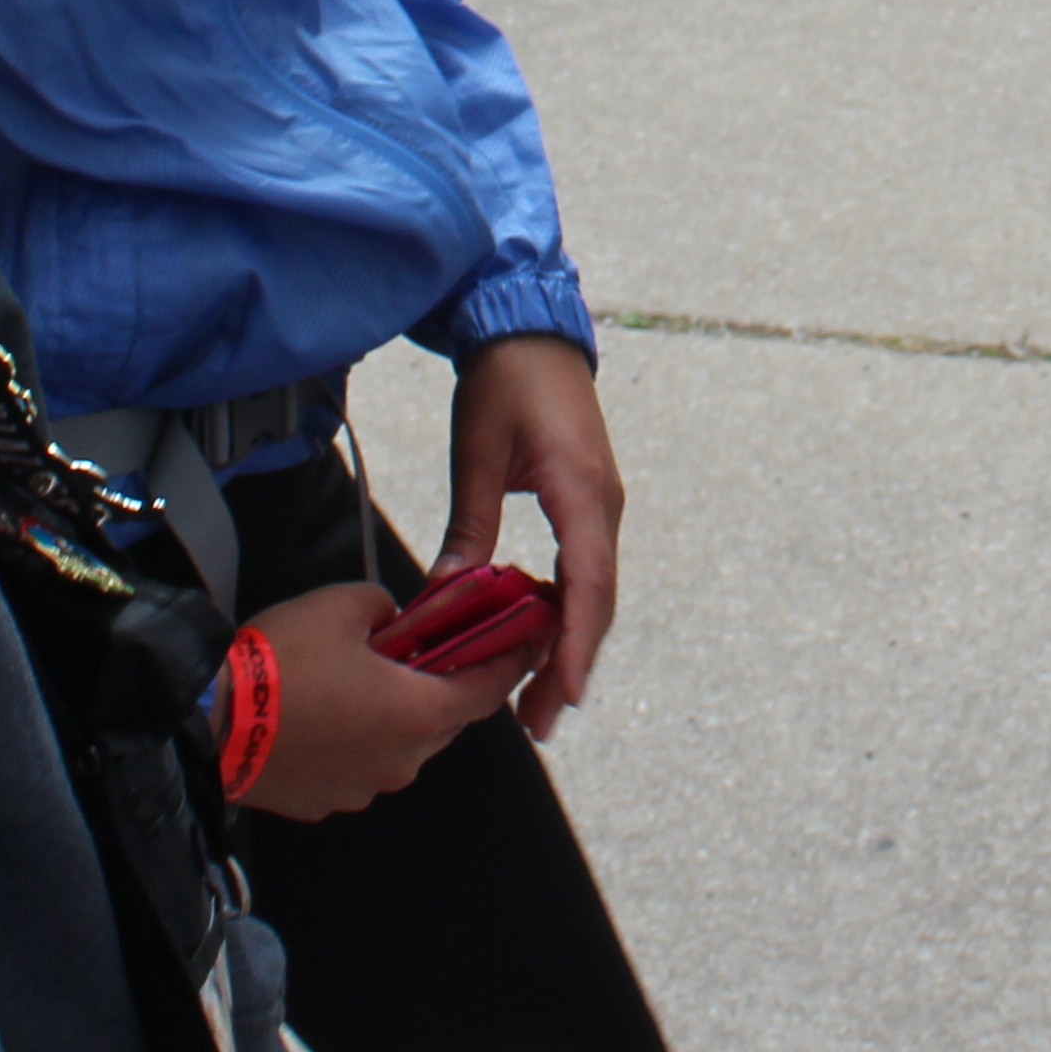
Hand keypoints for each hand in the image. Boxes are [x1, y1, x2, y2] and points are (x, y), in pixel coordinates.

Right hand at [236, 577, 518, 819]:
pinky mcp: (327, 802)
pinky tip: (328, 711)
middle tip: (435, 646)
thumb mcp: (340, 605)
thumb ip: (384, 607)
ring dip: (396, 712)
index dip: (511, 659)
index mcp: (419, 714)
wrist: (205, 722)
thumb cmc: (279, 662)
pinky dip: (358, 738)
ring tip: (367, 676)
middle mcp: (403, 761)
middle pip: (445, 718)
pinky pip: (360, 764)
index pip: (488, 688)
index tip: (528, 640)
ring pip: (401, 744)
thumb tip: (390, 619)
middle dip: (445, 682)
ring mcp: (364, 788)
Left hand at [444, 332, 619, 737]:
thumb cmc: (504, 381)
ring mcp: (600, 506)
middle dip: (570, 663)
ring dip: (567, 644)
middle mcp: (603, 506)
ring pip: (592, 591)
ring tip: (537, 700)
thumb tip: (446, 596)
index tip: (564, 693)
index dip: (576, 642)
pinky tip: (536, 640)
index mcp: (581, 492)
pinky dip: (564, 611)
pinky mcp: (587, 505)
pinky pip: (583, 570)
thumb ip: (469, 525)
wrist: (531, 329)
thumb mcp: (477, 452)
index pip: (587, 582)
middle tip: (537, 722)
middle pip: (596, 602)